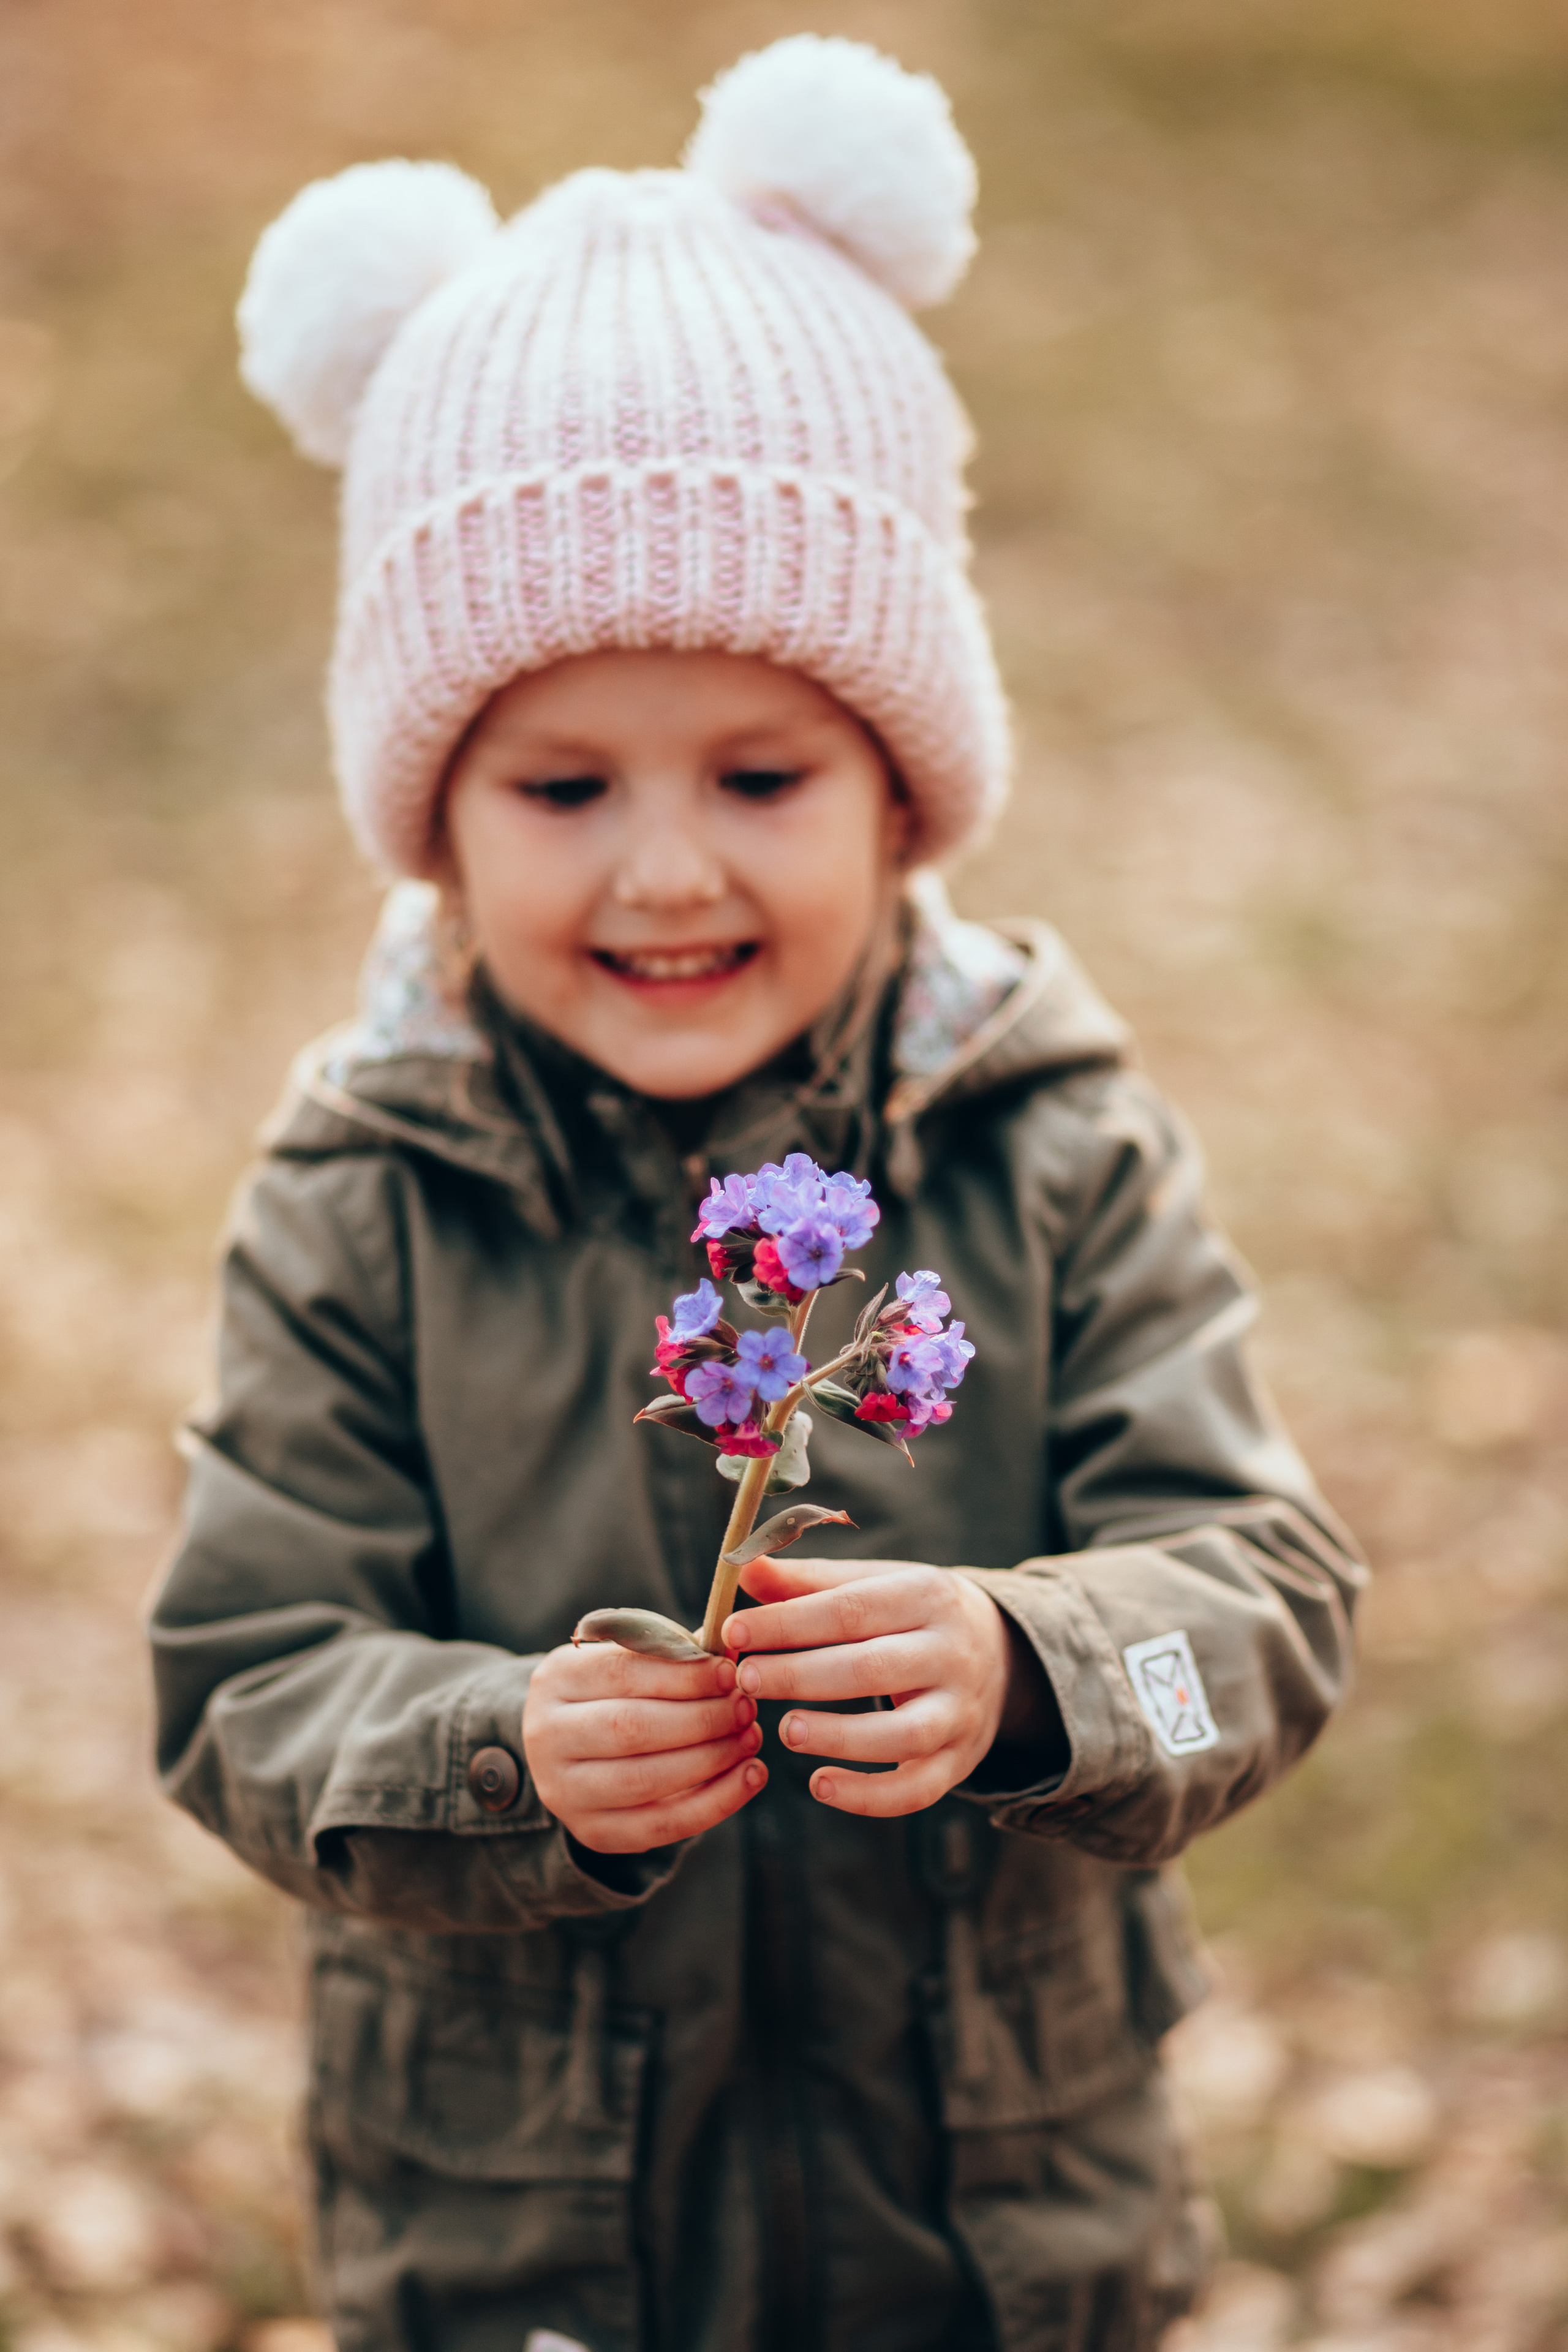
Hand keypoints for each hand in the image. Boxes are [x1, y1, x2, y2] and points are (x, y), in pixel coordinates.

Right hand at [522, 1642, 766, 1852]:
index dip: (683, 1675)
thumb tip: (732, 1650)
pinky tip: (749, 1777)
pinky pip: (660, 1825)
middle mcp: (548, 1736)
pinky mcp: (592, 1831)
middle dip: (700, 1719)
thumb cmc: (614, 1692)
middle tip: (745, 1708)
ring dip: (711, 1759)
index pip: (622, 1672)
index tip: (729, 1674)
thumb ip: (676, 1654)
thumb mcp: (632, 1660)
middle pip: (630, 1727)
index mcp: (557, 1679)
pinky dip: (715, 1803)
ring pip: (645, 1780)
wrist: (570, 1751)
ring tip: (750, 1739)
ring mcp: (564, 1790)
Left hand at [721, 1556, 1015, 1816]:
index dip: (788, 1622)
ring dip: (839, 1737)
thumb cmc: (910, 1613)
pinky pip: (918, 1789)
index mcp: (926, 1595)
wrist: (999, 1651)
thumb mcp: (873, 1583)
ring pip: (904, 1734)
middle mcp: (952, 1653)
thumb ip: (808, 1581)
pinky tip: (820, 1786)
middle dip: (802, 1675)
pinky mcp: (960, 1760)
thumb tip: (743, 1570)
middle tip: (745, 1680)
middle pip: (873, 1667)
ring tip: (784, 1732)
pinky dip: (869, 1796)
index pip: (850, 1608)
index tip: (733, 1631)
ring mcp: (961, 1711)